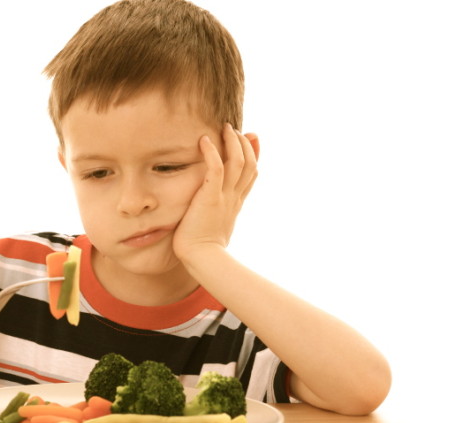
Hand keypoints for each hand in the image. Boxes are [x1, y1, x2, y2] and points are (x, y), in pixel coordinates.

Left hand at [173, 123, 259, 263]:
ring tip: (225, 128)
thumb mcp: (213, 229)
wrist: (203, 260)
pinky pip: (216, 169)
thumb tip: (213, 218)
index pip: (251, 174)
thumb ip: (215, 217)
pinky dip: (211, 153)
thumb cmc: (202, 249)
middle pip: (249, 164)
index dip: (254, 155)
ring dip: (232, 142)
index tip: (252, 138)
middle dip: (244, 144)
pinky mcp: (210, 198)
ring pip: (238, 162)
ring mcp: (224, 197)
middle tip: (234, 130)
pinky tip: (204, 140)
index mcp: (235, 204)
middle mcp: (234, 198)